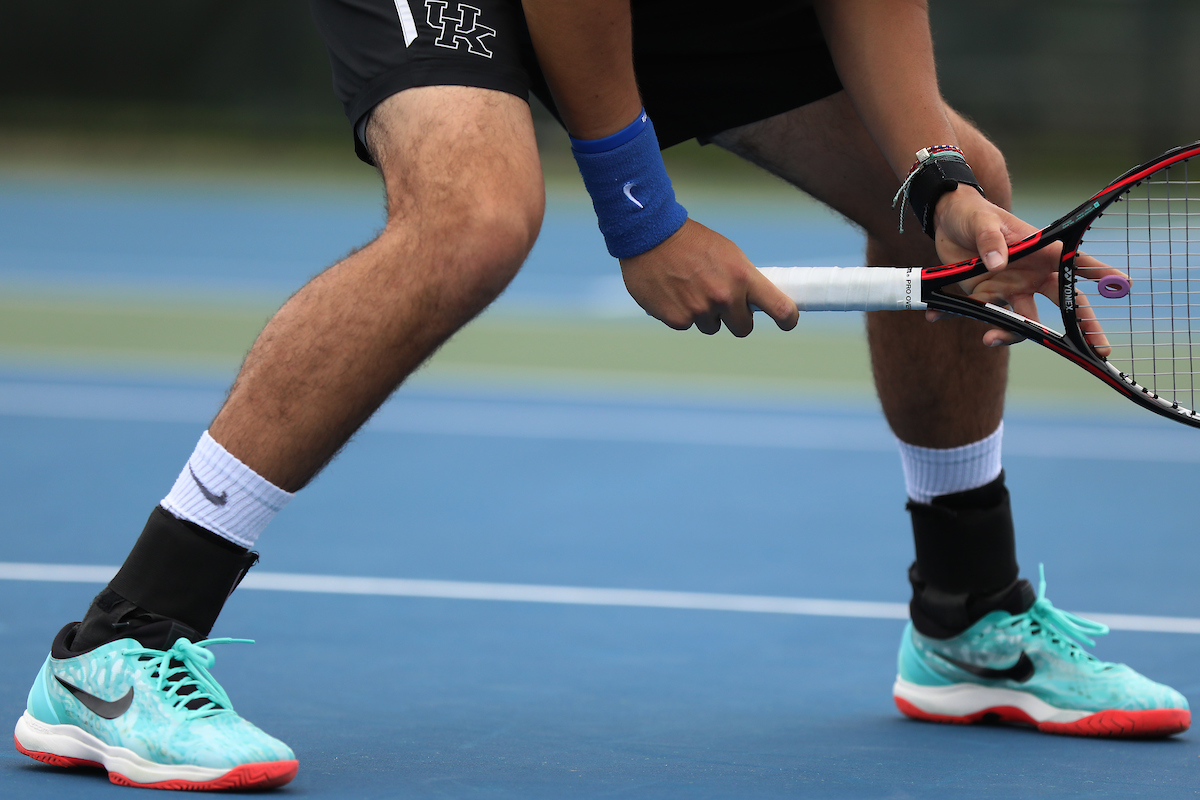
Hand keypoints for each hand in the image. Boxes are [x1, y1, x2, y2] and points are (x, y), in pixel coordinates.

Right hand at [620, 218, 799, 335]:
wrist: (650, 235)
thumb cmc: (691, 242)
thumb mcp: (728, 253)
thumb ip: (744, 279)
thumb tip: (756, 302)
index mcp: (742, 276)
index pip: (779, 307)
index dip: (788, 318)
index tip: (787, 320)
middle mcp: (724, 297)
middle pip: (742, 328)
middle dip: (735, 319)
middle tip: (722, 301)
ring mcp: (700, 311)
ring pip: (711, 327)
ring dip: (704, 314)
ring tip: (689, 287)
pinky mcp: (677, 319)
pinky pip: (687, 325)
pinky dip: (681, 313)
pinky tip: (672, 292)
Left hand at [928, 188, 1122, 353]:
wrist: (947, 220)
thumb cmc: (974, 214)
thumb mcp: (982, 221)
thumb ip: (991, 240)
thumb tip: (999, 263)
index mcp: (1042, 252)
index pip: (1078, 263)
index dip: (1100, 273)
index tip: (1123, 285)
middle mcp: (1031, 275)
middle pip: (1063, 304)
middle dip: (1082, 327)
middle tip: (1098, 350)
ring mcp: (1008, 289)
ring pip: (1020, 320)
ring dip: (1007, 333)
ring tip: (988, 340)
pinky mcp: (982, 296)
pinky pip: (972, 314)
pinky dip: (952, 316)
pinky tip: (934, 317)